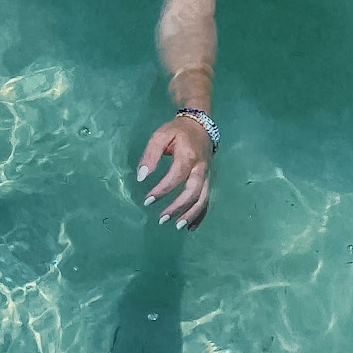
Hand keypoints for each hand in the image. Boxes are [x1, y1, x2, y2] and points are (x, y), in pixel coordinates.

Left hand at [138, 114, 212, 229]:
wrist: (201, 125)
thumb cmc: (177, 132)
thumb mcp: (160, 136)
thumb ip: (150, 155)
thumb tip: (142, 177)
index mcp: (189, 156)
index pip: (176, 177)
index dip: (162, 190)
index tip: (148, 200)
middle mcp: (201, 168)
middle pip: (193, 191)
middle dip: (178, 207)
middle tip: (162, 219)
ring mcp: (208, 176)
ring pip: (203, 199)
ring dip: (190, 214)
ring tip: (177, 226)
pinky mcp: (210, 181)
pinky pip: (207, 200)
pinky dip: (200, 215)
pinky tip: (190, 226)